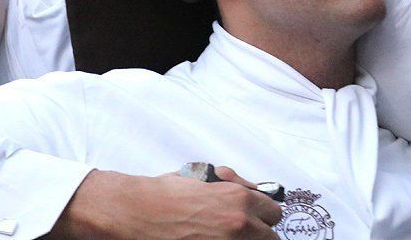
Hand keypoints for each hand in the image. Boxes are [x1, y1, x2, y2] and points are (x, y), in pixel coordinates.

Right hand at [49, 168, 281, 238]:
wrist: (136, 212)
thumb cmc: (164, 193)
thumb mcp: (203, 177)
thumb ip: (234, 184)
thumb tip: (256, 191)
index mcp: (240, 199)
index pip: (274, 213)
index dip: (261, 215)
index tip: (253, 218)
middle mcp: (240, 224)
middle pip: (270, 237)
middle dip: (256, 232)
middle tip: (234, 230)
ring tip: (219, 236)